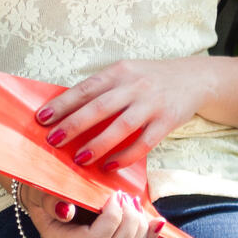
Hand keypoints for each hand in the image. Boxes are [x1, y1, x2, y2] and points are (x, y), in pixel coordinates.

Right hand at [18, 183, 162, 237]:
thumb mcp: (44, 188)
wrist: (50, 193)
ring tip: (134, 202)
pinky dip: (147, 235)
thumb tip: (65, 212)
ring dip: (138, 226)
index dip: (113, 216)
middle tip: (127, 196)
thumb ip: (52, 200)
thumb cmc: (48, 188)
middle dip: (129, 219)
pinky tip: (156, 222)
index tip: (115, 194)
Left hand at [34, 59, 208, 170]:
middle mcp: (137, 85)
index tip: (41, 118)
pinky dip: (126, 156)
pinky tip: (110, 166)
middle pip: (102, 107)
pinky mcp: (168, 120)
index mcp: (121, 71)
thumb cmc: (152, 79)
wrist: (196, 78)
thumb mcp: (128, 73)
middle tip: (53, 141)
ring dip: (99, 143)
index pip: (87, 88)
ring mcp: (154, 103)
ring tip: (79, 158)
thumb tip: (66, 114)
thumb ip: (103, 90)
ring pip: (123, 126)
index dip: (63, 103)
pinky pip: (145, 142)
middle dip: (75, 125)